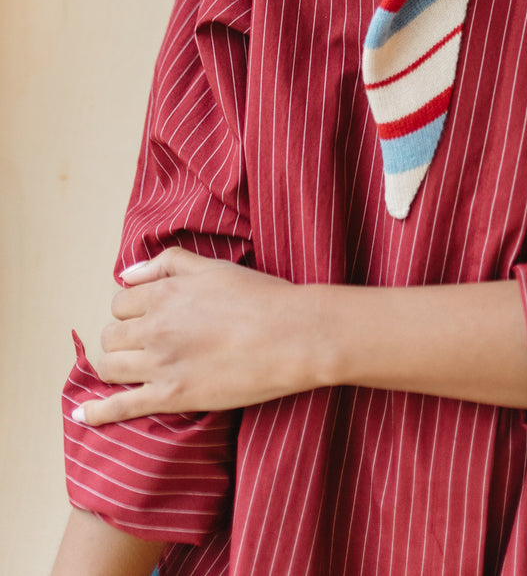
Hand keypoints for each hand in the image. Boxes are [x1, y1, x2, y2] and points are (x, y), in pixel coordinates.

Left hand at [77, 248, 323, 425]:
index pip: (120, 302)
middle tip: (145, 343)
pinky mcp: (172, 396)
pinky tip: (82, 415)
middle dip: (122, 338)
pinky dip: (96, 412)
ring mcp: (161, 364)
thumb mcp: (214, 266)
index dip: (131, 310)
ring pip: (110, 367)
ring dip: (115, 366)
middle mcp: (155, 327)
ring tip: (129, 369)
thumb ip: (168, 263)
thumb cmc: (260, 297)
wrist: (291, 335)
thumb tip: (128, 273)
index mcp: (165, 293)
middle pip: (112, 335)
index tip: (146, 317)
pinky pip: (121, 407)